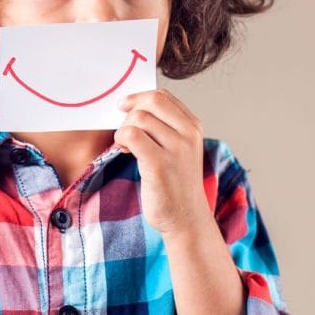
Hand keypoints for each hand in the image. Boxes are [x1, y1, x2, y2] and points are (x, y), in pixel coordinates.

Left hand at [115, 89, 211, 234]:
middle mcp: (188, 135)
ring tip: (126, 146)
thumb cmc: (176, 183)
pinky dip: (121, 139)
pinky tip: (124, 151)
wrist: (186, 218)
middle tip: (125, 131)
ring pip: (138, 118)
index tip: (125, 108)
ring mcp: (176, 150)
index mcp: (193, 127)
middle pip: (150, 102)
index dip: (139, 98)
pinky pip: (131, 136)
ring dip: (124, 129)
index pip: (163, 96)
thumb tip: (132, 106)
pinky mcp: (159, 165)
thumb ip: (164, 126)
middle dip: (130, 112)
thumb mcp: (179, 149)